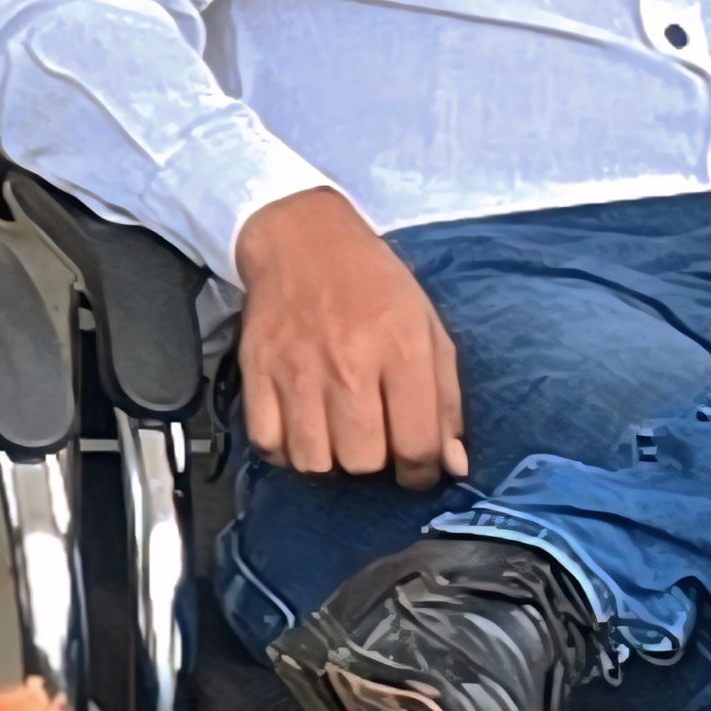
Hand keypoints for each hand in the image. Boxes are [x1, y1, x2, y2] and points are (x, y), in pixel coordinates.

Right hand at [234, 188, 467, 492]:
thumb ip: (446, 399)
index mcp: (403, 349)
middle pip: (364, 461)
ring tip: (337, 435)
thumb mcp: (428, 328)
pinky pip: (269, 445)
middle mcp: (350, 364)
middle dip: (375, 461)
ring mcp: (298, 370)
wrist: (302, 239)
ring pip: (315, 463)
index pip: (417, 444)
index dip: (422, 471)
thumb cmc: (375, 285)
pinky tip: (302, 428)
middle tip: (374, 437)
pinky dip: (286, 450)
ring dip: (330, 460)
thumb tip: (453, 465)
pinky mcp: (256, 372)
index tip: (417, 467)